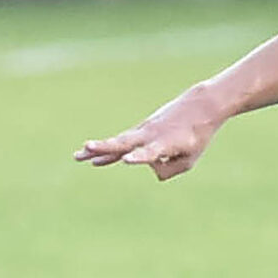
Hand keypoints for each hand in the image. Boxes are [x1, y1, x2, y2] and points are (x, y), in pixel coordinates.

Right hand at [76, 90, 223, 180]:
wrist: (200, 107)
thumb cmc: (197, 136)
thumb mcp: (190, 159)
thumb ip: (169, 170)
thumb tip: (148, 168)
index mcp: (167, 143)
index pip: (151, 152)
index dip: (139, 157)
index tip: (126, 160)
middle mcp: (152, 136)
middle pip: (125, 142)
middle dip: (105, 147)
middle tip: (85, 148)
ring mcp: (144, 132)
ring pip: (118, 142)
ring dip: (98, 149)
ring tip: (77, 156)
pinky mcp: (141, 131)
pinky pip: (122, 142)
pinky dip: (108, 149)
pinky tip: (92, 158)